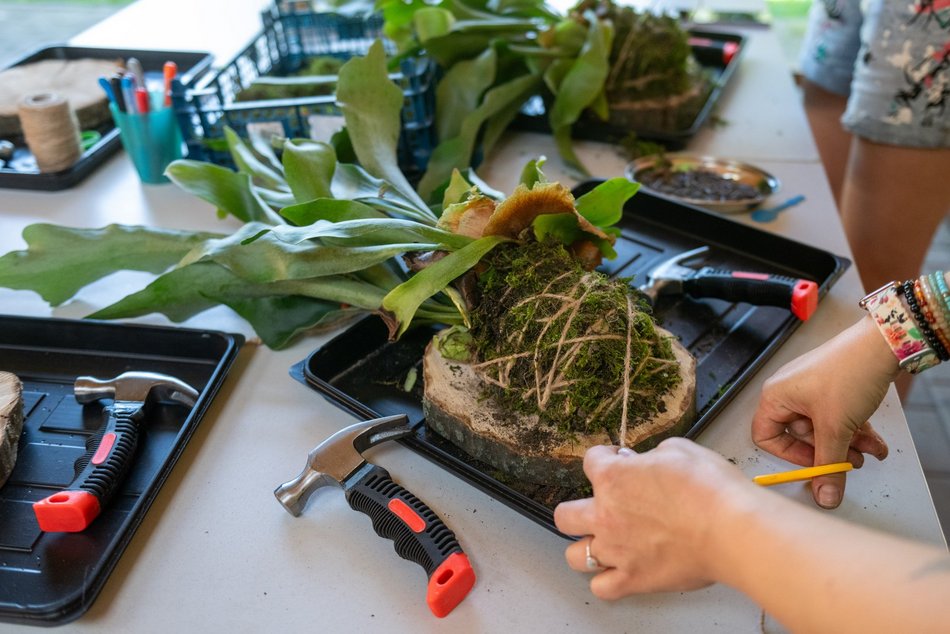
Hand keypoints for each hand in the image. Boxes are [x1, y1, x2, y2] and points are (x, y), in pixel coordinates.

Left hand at [553, 439, 748, 599]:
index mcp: (613, 478)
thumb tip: (648, 462)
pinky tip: (619, 571)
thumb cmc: (710, 489)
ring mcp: (616, 551)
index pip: (591, 461)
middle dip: (578, 508)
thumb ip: (654, 455)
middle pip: (565, 516)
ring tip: (603, 543)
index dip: (605, 457)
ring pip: (576, 556)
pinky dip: (607, 581)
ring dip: (586, 547)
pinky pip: (602, 588)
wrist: (732, 529)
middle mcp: (605, 515)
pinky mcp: (634, 579)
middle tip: (600, 507)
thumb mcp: (680, 450)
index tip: (616, 460)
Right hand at [751, 316, 897, 508]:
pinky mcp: (832, 387)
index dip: (791, 456)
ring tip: (871, 450)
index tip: (817, 465)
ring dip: (848, 444)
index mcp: (776, 397)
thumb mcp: (836, 427)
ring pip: (824, 428)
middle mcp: (789, 392)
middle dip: (830, 451)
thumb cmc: (848, 374)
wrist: (881, 344)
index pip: (767, 436)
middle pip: (801, 436)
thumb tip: (824, 497)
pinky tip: (875, 440)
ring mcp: (811, 389)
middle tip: (853, 461)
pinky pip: (837, 417)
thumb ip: (828, 465)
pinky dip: (854, 430)